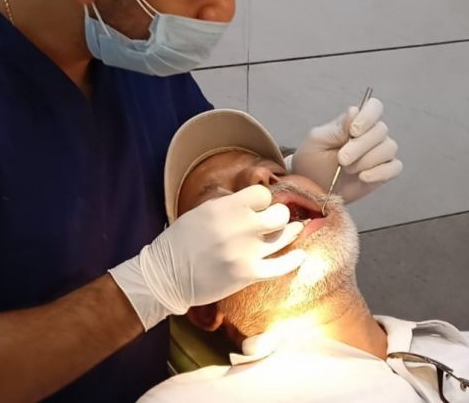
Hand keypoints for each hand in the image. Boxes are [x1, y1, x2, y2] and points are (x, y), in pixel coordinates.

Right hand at [109, 185, 305, 330]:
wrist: (167, 275)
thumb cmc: (181, 240)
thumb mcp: (202, 211)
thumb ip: (228, 205)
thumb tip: (253, 201)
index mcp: (226, 207)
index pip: (263, 194)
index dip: (261, 200)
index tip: (257, 207)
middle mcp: (240, 227)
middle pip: (279, 214)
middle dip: (278, 215)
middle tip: (272, 220)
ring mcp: (247, 252)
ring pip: (284, 237)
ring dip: (290, 232)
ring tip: (295, 230)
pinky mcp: (249, 275)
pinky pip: (282, 267)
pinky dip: (294, 260)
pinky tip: (301, 256)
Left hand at [291, 97, 402, 202]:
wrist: (312, 187)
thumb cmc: (312, 160)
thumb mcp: (318, 141)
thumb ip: (337, 127)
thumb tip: (355, 111)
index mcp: (354, 122)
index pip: (374, 107)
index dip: (368, 117)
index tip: (354, 131)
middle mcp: (371, 135)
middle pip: (380, 131)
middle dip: (360, 146)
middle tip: (342, 159)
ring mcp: (380, 153)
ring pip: (388, 149)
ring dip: (366, 161)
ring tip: (347, 169)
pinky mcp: (384, 171)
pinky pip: (394, 168)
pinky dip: (379, 173)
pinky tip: (363, 177)